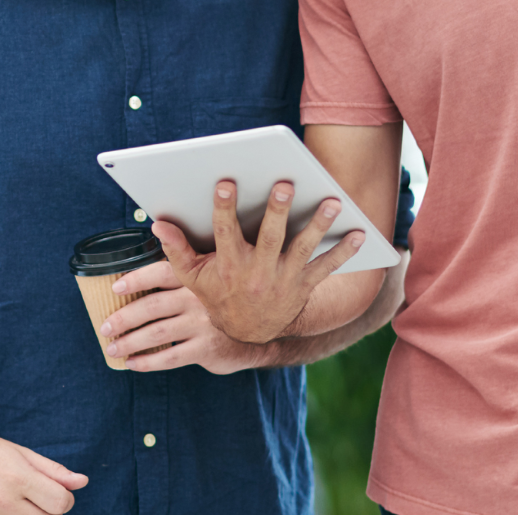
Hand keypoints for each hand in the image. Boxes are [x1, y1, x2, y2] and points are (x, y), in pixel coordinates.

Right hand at [0, 423, 87, 514]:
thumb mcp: (20, 453)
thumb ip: (53, 471)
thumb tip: (82, 482)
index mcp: (17, 478)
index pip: (61, 504)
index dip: (63, 499)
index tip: (54, 493)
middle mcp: (1, 502)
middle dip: (45, 509)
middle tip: (31, 496)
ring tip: (14, 502)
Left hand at [99, 261, 270, 374]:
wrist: (261, 330)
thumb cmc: (224, 301)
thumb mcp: (209, 278)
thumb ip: (181, 275)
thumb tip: (138, 278)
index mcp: (196, 275)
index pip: (160, 272)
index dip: (136, 279)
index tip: (115, 288)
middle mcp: (198, 297)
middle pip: (151, 306)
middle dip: (123, 318)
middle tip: (104, 327)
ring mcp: (203, 324)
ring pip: (157, 334)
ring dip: (130, 342)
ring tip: (112, 348)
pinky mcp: (206, 348)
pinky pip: (171, 357)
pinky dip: (148, 362)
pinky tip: (133, 364)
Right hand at [151, 179, 363, 344]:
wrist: (246, 334)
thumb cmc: (218, 296)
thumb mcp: (192, 278)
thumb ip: (176, 250)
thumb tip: (158, 223)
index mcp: (229, 264)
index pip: (225, 232)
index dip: (224, 208)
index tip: (227, 182)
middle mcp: (257, 272)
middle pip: (269, 237)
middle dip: (277, 211)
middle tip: (284, 184)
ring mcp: (283, 280)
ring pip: (302, 249)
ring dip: (319, 225)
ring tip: (333, 201)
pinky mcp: (303, 286)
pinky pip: (326, 267)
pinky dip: (344, 252)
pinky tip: (360, 232)